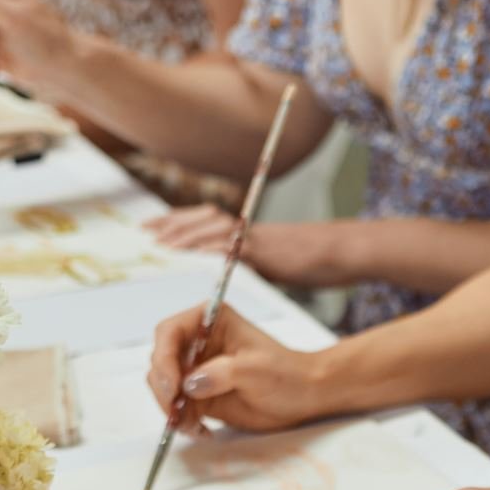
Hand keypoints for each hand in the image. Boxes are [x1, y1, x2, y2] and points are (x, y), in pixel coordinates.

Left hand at [143, 209, 360, 289]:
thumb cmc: (318, 259)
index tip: (156, 229)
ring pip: (211, 227)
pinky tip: (188, 250)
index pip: (209, 223)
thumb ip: (257, 265)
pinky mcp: (264, 249)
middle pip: (203, 217)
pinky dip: (205, 246)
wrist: (343, 251)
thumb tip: (243, 272)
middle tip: (146, 230)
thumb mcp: (279, 263)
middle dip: (173, 223)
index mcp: (249, 234)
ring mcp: (255, 237)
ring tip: (160, 240)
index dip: (181, 224)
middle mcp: (248, 231)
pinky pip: (229, 244)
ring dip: (183, 232)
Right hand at [147, 303, 326, 433]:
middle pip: (161, 361)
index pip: (169, 333)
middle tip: (176, 412)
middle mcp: (197, 342)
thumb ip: (220, 374)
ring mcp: (197, 369)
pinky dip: (183, 421)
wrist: (304, 396)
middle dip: (164, 388)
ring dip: (172, 409)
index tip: (173, 386)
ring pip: (165, 387)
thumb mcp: (254, 370)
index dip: (164, 358)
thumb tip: (189, 384)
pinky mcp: (200, 394)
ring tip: (193, 426)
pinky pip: (178, 407)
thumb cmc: (286, 373)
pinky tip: (201, 431)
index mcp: (210, 321)